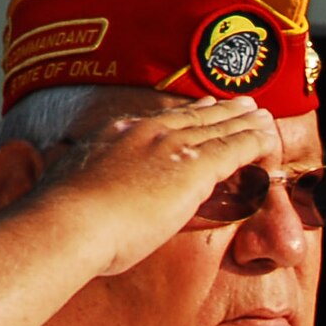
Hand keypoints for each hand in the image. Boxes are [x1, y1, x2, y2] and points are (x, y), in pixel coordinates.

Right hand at [33, 95, 281, 276]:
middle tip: (241, 103)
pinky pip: (233, 149)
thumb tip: (55, 199)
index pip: (155, 122)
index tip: (198, 107)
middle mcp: (143, 133)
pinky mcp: (192, 168)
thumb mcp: (61, 194)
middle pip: (191, 117)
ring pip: (217, 127)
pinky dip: (254, 142)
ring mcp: (169, 147)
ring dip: (243, 121)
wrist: (68, 222)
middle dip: (219, 110)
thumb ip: (70, 190)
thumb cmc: (56, 221)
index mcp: (112, 137)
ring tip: (263, 115)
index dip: (182, 115)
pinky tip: (270, 139)